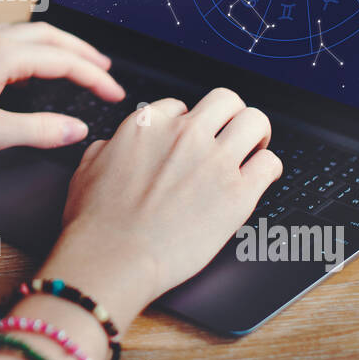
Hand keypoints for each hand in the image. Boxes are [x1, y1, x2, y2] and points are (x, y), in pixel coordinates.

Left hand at [0, 23, 124, 157]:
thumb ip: (36, 130)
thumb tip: (74, 128)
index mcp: (1, 56)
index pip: (63, 61)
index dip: (95, 77)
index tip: (114, 93)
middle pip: (50, 37)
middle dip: (83, 52)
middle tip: (105, 70)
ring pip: (26, 33)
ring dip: (56, 45)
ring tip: (73, 61)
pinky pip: (4, 38)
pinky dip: (30, 46)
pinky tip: (21, 61)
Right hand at [39, 89, 281, 330]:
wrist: (112, 258)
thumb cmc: (95, 223)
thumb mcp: (87, 169)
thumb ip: (108, 147)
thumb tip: (115, 145)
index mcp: (148, 125)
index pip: (181, 106)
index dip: (187, 124)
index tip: (189, 141)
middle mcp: (184, 135)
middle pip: (227, 101)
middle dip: (231, 116)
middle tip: (231, 135)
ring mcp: (214, 161)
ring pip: (256, 121)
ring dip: (256, 135)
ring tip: (253, 151)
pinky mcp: (238, 193)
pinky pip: (270, 163)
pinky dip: (269, 169)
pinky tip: (260, 180)